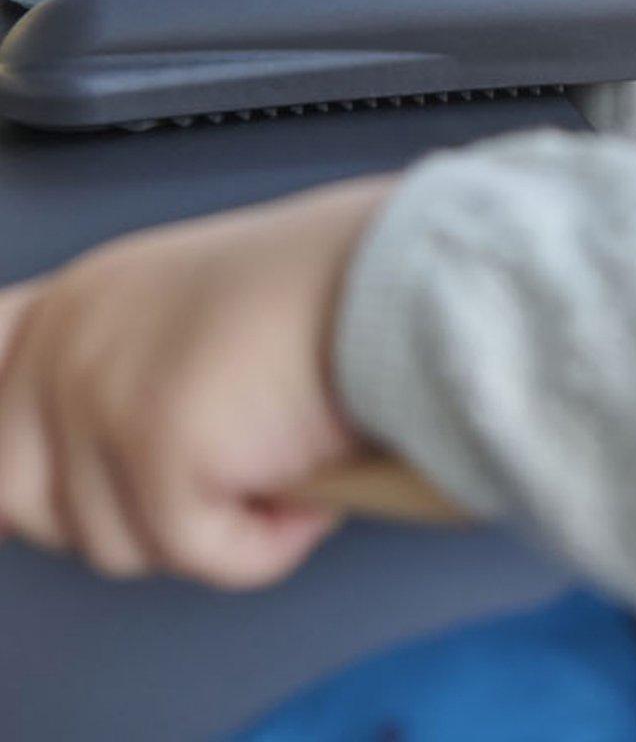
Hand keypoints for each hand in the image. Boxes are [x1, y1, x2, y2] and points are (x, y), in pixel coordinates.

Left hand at [0, 177, 392, 586]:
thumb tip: (54, 485)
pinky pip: (197, 556)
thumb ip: (120, 368)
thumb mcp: (192, 312)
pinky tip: (305, 475)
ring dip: (210, 524)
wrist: (397, 278)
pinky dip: (265, 540)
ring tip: (276, 452)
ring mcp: (100, 395)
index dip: (5, 447)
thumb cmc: (333, 288)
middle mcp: (67, 342)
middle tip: (215, 469)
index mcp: (76, 301)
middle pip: (25, 504)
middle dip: (125, 511)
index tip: (23, 499)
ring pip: (116, 546)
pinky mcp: (156, 450)